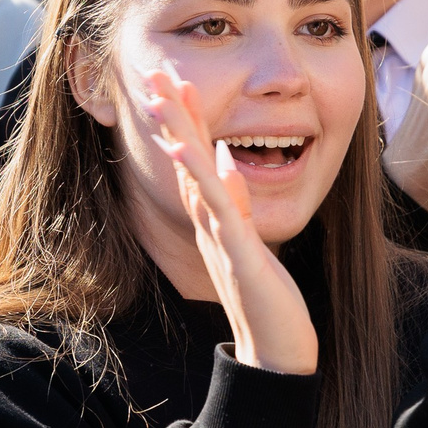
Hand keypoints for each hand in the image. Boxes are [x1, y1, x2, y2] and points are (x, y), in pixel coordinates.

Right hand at [138, 65, 318, 375]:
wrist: (274, 356)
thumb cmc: (267, 302)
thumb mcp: (252, 240)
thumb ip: (238, 201)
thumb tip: (230, 156)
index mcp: (215, 217)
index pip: (196, 158)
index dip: (185, 117)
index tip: (175, 78)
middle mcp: (209, 223)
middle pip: (186, 158)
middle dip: (171, 113)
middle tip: (153, 71)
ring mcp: (220, 237)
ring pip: (195, 176)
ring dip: (179, 134)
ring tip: (164, 97)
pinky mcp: (238, 254)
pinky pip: (219, 211)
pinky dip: (205, 179)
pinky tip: (196, 152)